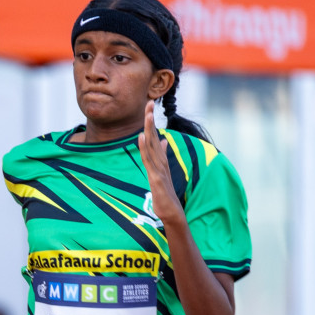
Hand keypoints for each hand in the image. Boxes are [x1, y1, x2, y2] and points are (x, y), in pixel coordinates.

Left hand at [137, 101, 184, 228]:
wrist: (173, 212)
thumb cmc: (166, 194)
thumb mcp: (162, 172)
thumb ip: (161, 155)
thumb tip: (162, 141)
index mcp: (161, 159)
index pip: (155, 136)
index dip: (151, 121)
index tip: (149, 105)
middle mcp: (161, 161)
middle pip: (154, 136)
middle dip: (151, 119)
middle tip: (149, 102)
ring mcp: (159, 169)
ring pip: (153, 146)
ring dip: (150, 129)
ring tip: (147, 114)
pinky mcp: (157, 178)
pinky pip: (149, 161)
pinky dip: (145, 148)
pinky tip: (141, 137)